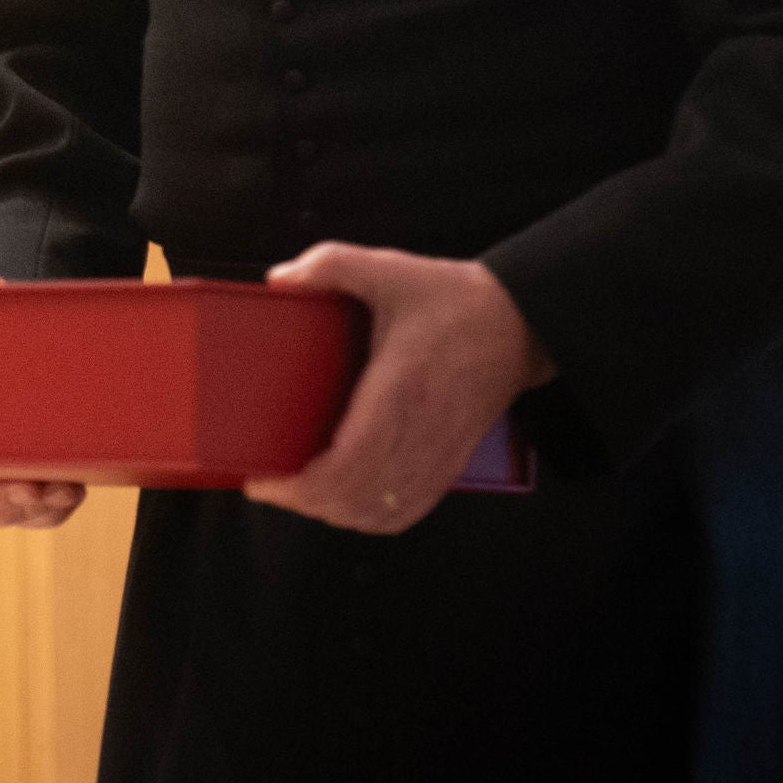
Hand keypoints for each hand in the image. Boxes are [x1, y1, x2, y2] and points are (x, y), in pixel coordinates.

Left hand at [245, 243, 551, 534]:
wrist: (519, 326)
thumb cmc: (453, 302)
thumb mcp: (391, 269)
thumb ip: (333, 265)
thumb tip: (279, 279)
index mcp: (399, 391)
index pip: (347, 464)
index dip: (300, 486)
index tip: (263, 478)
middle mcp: (419, 434)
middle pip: (354, 498)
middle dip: (303, 501)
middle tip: (268, 482)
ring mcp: (436, 456)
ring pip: (378, 513)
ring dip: (333, 512)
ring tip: (298, 492)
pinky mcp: (448, 466)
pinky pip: (404, 513)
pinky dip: (367, 517)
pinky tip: (344, 503)